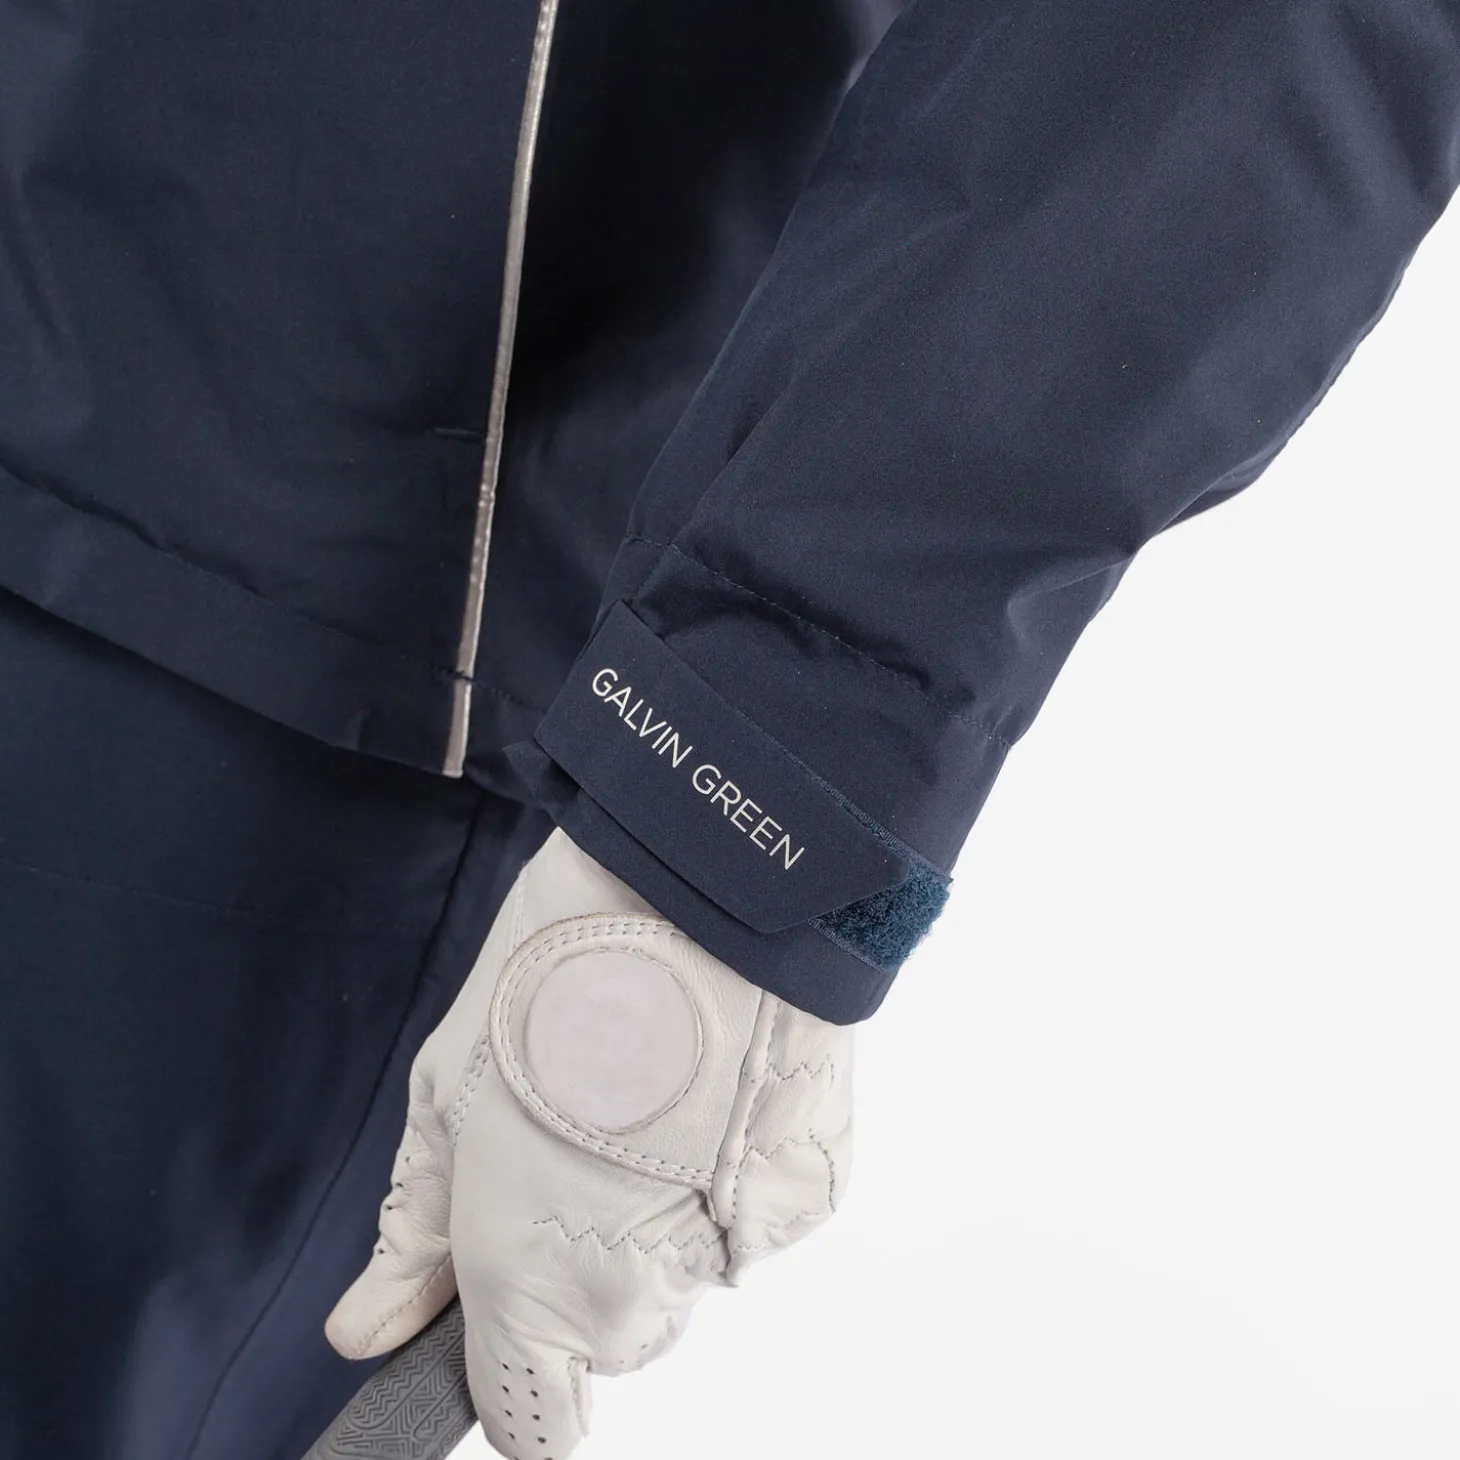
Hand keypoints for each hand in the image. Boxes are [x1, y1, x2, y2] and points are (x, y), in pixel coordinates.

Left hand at [326, 830, 852, 1458]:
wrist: (703, 890)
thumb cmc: (562, 972)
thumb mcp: (448, 1095)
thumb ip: (415, 1234)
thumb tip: (369, 1325)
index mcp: (533, 1284)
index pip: (535, 1425)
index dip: (511, 1369)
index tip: (498, 1306)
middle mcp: (641, 1298)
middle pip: (612, 1340)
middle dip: (584, 1267)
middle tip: (573, 1138)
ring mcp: (737, 1251)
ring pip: (681, 1277)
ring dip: (661, 1216)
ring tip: (647, 1094)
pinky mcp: (809, 1197)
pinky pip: (748, 1222)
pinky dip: (728, 1175)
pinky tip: (710, 1089)